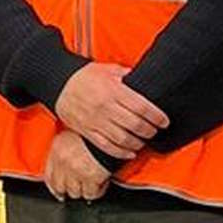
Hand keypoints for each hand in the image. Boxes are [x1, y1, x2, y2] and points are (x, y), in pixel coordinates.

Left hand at [44, 129, 110, 200]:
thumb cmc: (95, 133)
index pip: (48, 176)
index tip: (58, 191)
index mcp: (57, 148)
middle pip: (60, 187)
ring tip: (91, 183)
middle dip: (68, 189)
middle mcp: (64, 161)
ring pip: (75, 193)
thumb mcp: (72, 134)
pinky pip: (91, 194)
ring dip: (83, 190)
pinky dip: (97, 191)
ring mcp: (76, 171)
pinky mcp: (91, 178)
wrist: (112, 132)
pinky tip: (100, 184)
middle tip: (77, 187)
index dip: (54, 186)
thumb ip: (65, 150)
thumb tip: (63, 165)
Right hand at [53, 64, 167, 157]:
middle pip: (135, 125)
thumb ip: (127, 75)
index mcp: (113, 90)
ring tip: (143, 141)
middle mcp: (105, 107)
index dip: (156, 116)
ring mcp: (95, 121)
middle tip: (155, 130)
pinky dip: (121, 152)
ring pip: (122, 139)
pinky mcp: (87, 131)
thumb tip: (145, 79)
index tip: (164, 121)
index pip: (141, 106)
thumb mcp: (108, 69)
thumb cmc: (84, 76)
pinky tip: (130, 152)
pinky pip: (106, 147)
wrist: (58, 83)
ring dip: (137, 143)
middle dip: (150, 131)